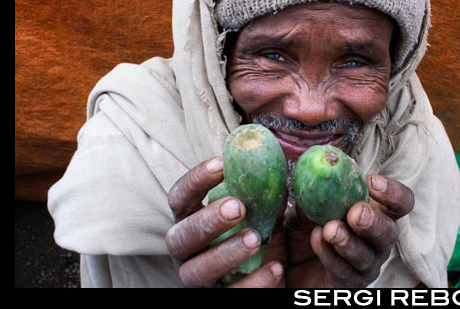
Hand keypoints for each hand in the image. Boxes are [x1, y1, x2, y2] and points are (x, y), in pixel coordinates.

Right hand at [165, 156, 283, 286]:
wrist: (279, 280)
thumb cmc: (259, 239)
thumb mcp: (263, 216)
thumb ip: (266, 196)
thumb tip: (279, 167)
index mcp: (191, 222)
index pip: (180, 198)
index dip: (195, 181)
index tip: (221, 164)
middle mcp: (186, 252)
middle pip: (180, 236)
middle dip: (207, 221)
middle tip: (237, 207)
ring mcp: (199, 280)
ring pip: (197, 271)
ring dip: (224, 253)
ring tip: (254, 238)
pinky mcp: (219, 300)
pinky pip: (229, 295)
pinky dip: (252, 283)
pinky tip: (276, 268)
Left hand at [285, 174, 413, 287]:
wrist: (288, 270)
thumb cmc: (304, 233)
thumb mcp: (305, 210)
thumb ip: (312, 195)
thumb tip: (310, 174)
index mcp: (374, 215)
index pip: (400, 204)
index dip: (394, 192)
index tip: (372, 181)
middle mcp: (376, 241)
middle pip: (390, 232)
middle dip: (374, 221)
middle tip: (356, 212)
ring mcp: (365, 264)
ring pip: (367, 255)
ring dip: (349, 241)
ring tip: (330, 229)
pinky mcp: (348, 283)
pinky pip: (343, 271)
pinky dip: (330, 255)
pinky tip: (317, 240)